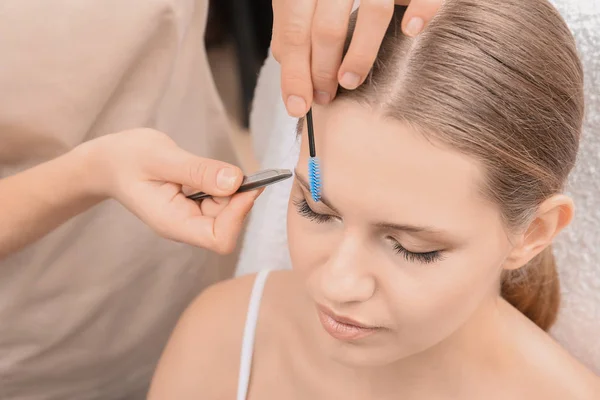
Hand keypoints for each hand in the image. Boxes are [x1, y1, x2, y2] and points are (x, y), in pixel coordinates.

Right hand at [80, 129, 259, 253]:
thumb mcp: (160, 157)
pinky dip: (223, 185)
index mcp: (172, 223)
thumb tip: (235, 181)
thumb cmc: (126, 159)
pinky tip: (204, 171)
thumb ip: (198, 171)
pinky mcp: (195, 207)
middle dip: (236, 198)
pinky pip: (222, 201)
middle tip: (223, 168)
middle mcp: (185, 226)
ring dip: (229, 189)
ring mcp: (190, 218)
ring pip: (229, 212)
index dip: (238, 215)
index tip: (244, 184)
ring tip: (203, 168)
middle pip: (229, 226)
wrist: (108, 162)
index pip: (219, 238)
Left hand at [272, 0, 442, 116]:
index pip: (294, 30)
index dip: (294, 72)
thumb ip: (292, 19)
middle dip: (322, 70)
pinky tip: (410, 31)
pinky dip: (420, 10)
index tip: (298, 105)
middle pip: (327, 27)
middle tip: (324, 97)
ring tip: (349, 82)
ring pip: (371, 13)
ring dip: (359, 54)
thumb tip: (284, 59)